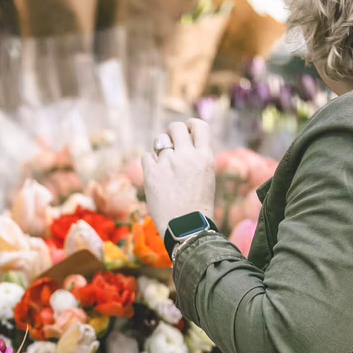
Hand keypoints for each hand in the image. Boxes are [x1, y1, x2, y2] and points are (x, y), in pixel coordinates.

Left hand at [141, 119, 215, 237]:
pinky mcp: (151, 173)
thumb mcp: (206, 177)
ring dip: (160, 148)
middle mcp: (187, 155)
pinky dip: (149, 163)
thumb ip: (196, 158)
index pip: (199, 125)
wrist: (186, 227)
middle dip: (171, 133)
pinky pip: (146, 156)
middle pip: (176, 127)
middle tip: (170, 145)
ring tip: (163, 164)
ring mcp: (168, 163)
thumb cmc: (198, 206)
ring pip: (159, 140)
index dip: (190, 125)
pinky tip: (155, 175)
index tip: (186, 131)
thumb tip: (183, 144)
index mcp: (205, 156)